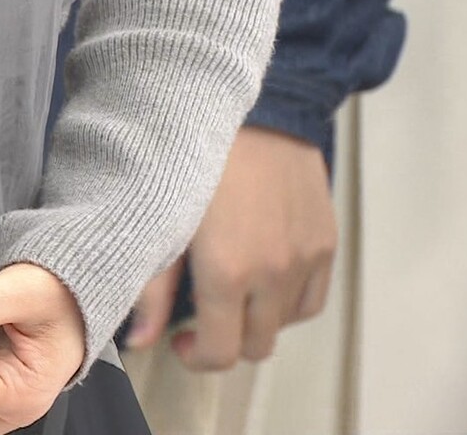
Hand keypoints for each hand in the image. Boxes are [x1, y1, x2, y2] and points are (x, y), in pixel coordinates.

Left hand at [125, 125, 335, 368]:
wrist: (252, 110)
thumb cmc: (195, 158)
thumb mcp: (162, 220)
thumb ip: (150, 288)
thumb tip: (140, 341)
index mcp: (228, 271)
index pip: (221, 352)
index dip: (196, 357)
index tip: (178, 339)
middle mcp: (274, 273)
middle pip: (255, 345)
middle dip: (224, 341)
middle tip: (199, 317)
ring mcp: (305, 259)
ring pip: (285, 326)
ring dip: (256, 322)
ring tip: (230, 292)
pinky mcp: (326, 241)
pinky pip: (312, 300)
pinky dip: (288, 304)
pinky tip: (263, 281)